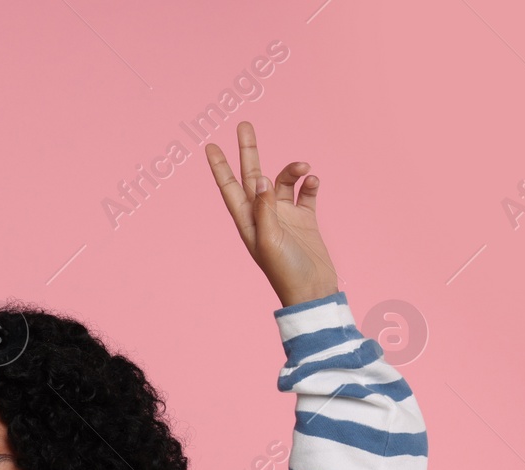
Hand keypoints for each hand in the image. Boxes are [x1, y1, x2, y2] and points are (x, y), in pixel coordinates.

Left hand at [205, 121, 339, 307]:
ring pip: (285, 180)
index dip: (219, 167)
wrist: (313, 290)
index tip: (210, 145)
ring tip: (305, 167)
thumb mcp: (269, 239)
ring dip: (293, 170)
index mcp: (247, 220)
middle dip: (249, 151)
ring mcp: (285, 215)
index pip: (230, 188)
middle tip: (244, 124)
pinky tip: (314, 181)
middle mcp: (264, 214)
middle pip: (253, 175)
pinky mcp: (306, 219)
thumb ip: (264, 208)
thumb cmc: (285, 271)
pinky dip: (310, 183)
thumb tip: (261, 179)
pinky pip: (306, 192)